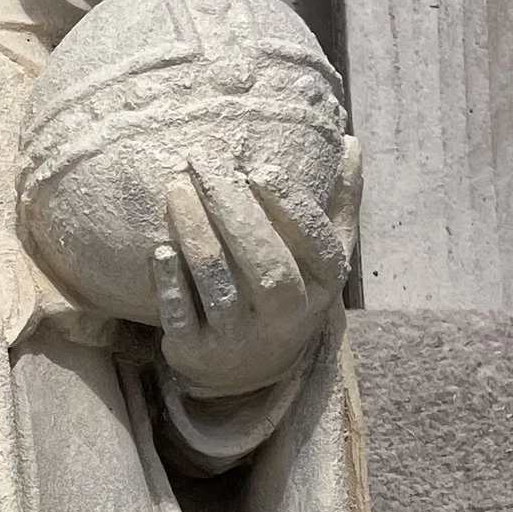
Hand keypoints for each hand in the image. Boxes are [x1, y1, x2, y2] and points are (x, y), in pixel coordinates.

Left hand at [155, 141, 356, 399]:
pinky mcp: (197, 351)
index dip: (291, 209)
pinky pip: (182, 316)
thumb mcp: (322, 258)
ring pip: (219, 285)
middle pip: (264, 263)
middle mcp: (286, 315)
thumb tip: (351, 142)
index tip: (261, 169)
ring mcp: (240, 336)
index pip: (317, 246)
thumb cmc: (288, 291)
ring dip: (196, 234)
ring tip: (176, 189)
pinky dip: (171, 284)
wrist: (251, 369)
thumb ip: (338, 203)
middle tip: (202, 163)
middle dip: (233, 210)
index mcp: (323, 286)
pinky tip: (161, 249)